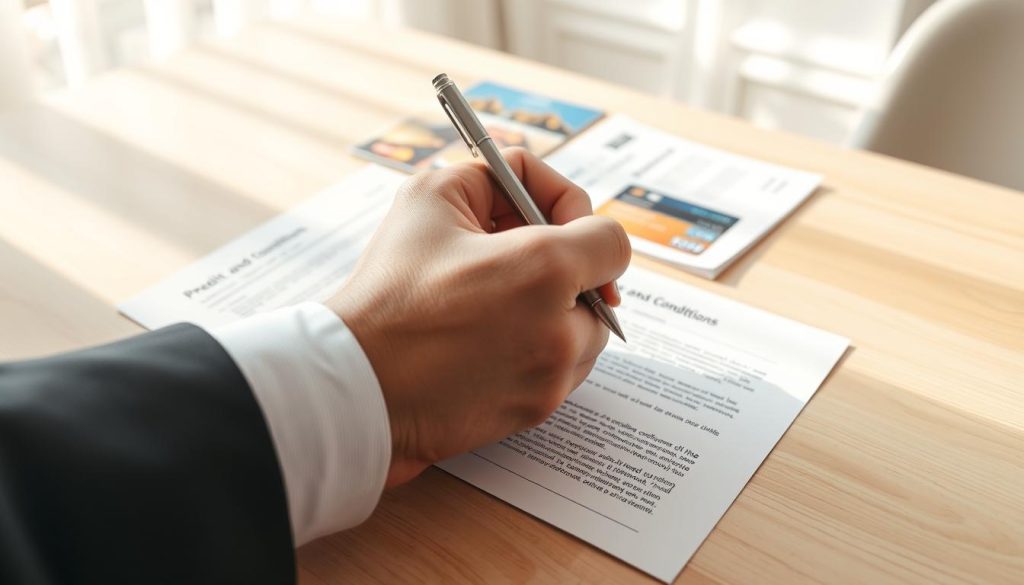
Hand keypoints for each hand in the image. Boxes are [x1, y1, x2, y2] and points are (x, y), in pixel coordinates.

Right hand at [326, 148, 630, 486]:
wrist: (354, 382)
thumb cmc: (388, 291)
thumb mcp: (429, 196)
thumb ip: (493, 173)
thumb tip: (523, 183)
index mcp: (547, 269)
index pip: (612, 240)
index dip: (581, 223)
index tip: (548, 226)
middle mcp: (561, 330)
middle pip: (602, 291)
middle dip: (567, 273)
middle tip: (512, 265)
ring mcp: (551, 381)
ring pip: (585, 338)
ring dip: (556, 316)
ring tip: (496, 305)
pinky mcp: (534, 414)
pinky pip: (560, 375)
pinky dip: (538, 355)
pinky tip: (489, 343)